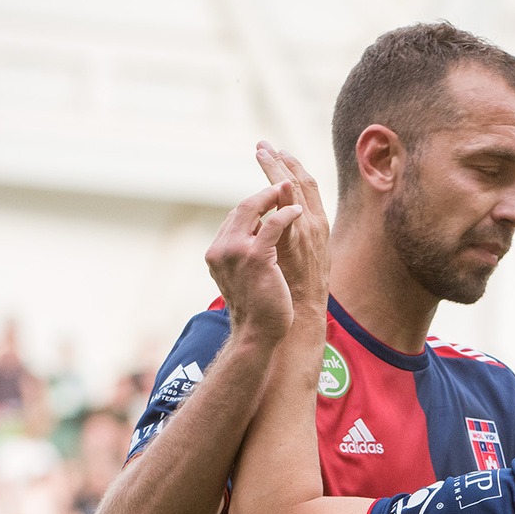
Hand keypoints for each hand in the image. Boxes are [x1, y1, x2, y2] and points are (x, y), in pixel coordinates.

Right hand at [205, 183, 304, 341]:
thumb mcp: (242, 275)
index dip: (256, 205)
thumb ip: (243, 253)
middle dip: (262, 191)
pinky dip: (286, 213)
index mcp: (216, 251)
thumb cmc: (257, 306)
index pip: (235, 217)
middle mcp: (221, 248)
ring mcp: (236, 252)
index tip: (273, 197)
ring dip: (273, 194)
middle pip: (241, 207)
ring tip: (289, 187)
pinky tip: (298, 210)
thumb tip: (254, 232)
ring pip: (253, 208)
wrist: (257, 332)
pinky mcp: (256, 257)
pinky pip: (272, 224)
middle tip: (281, 180)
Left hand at [255, 141, 329, 309]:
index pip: (305, 189)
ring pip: (294, 191)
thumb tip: (263, 224)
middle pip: (300, 184)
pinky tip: (269, 179)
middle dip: (282, 163)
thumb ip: (282, 237)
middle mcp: (316, 226)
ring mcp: (308, 232)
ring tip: (263, 153)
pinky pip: (287, 209)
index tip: (278, 153)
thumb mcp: (291, 258)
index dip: (291, 169)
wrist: (302, 314)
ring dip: (277, 170)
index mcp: (317, 228)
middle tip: (264, 145)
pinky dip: (278, 192)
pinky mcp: (297, 240)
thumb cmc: (295, 292)